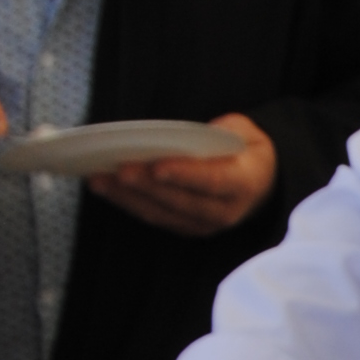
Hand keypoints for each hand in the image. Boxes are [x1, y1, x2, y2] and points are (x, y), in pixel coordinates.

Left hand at [87, 116, 276, 236]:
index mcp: (245, 183)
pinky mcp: (186, 228)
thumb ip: (216, 134)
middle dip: (146, 185)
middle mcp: (225, 211)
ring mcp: (204, 224)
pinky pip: (154, 216)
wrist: (260, 181)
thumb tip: (178, 137)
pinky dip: (128, 202)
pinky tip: (106, 187)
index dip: (184, 175)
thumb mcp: (241, 131)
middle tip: (117, 168)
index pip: (212, 181)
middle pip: (180, 201)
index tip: (157, 166)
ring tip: (99, 178)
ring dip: (127, 196)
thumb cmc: (244, 148)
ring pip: (161, 212)